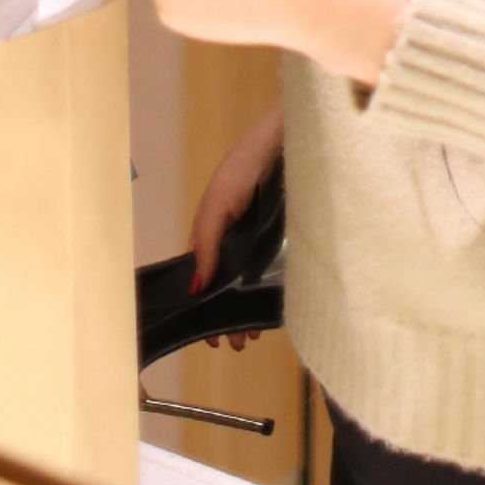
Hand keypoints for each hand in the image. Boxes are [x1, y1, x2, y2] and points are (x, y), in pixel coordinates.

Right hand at [191, 103, 283, 352]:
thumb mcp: (219, 202)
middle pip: (229, 287)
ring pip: (254, 285)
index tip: (208, 338)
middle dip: (228, 318)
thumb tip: (195, 288)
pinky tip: (275, 315)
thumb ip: (207, 241)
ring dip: (249, 313)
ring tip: (252, 339)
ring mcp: (265, 240)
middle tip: (235, 346)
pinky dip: (274, 296)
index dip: (204, 308)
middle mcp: (239, 239)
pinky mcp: (289, 239)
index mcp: (215, 231)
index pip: (205, 277)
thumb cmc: (247, 165)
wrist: (290, 138)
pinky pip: (280, 274)